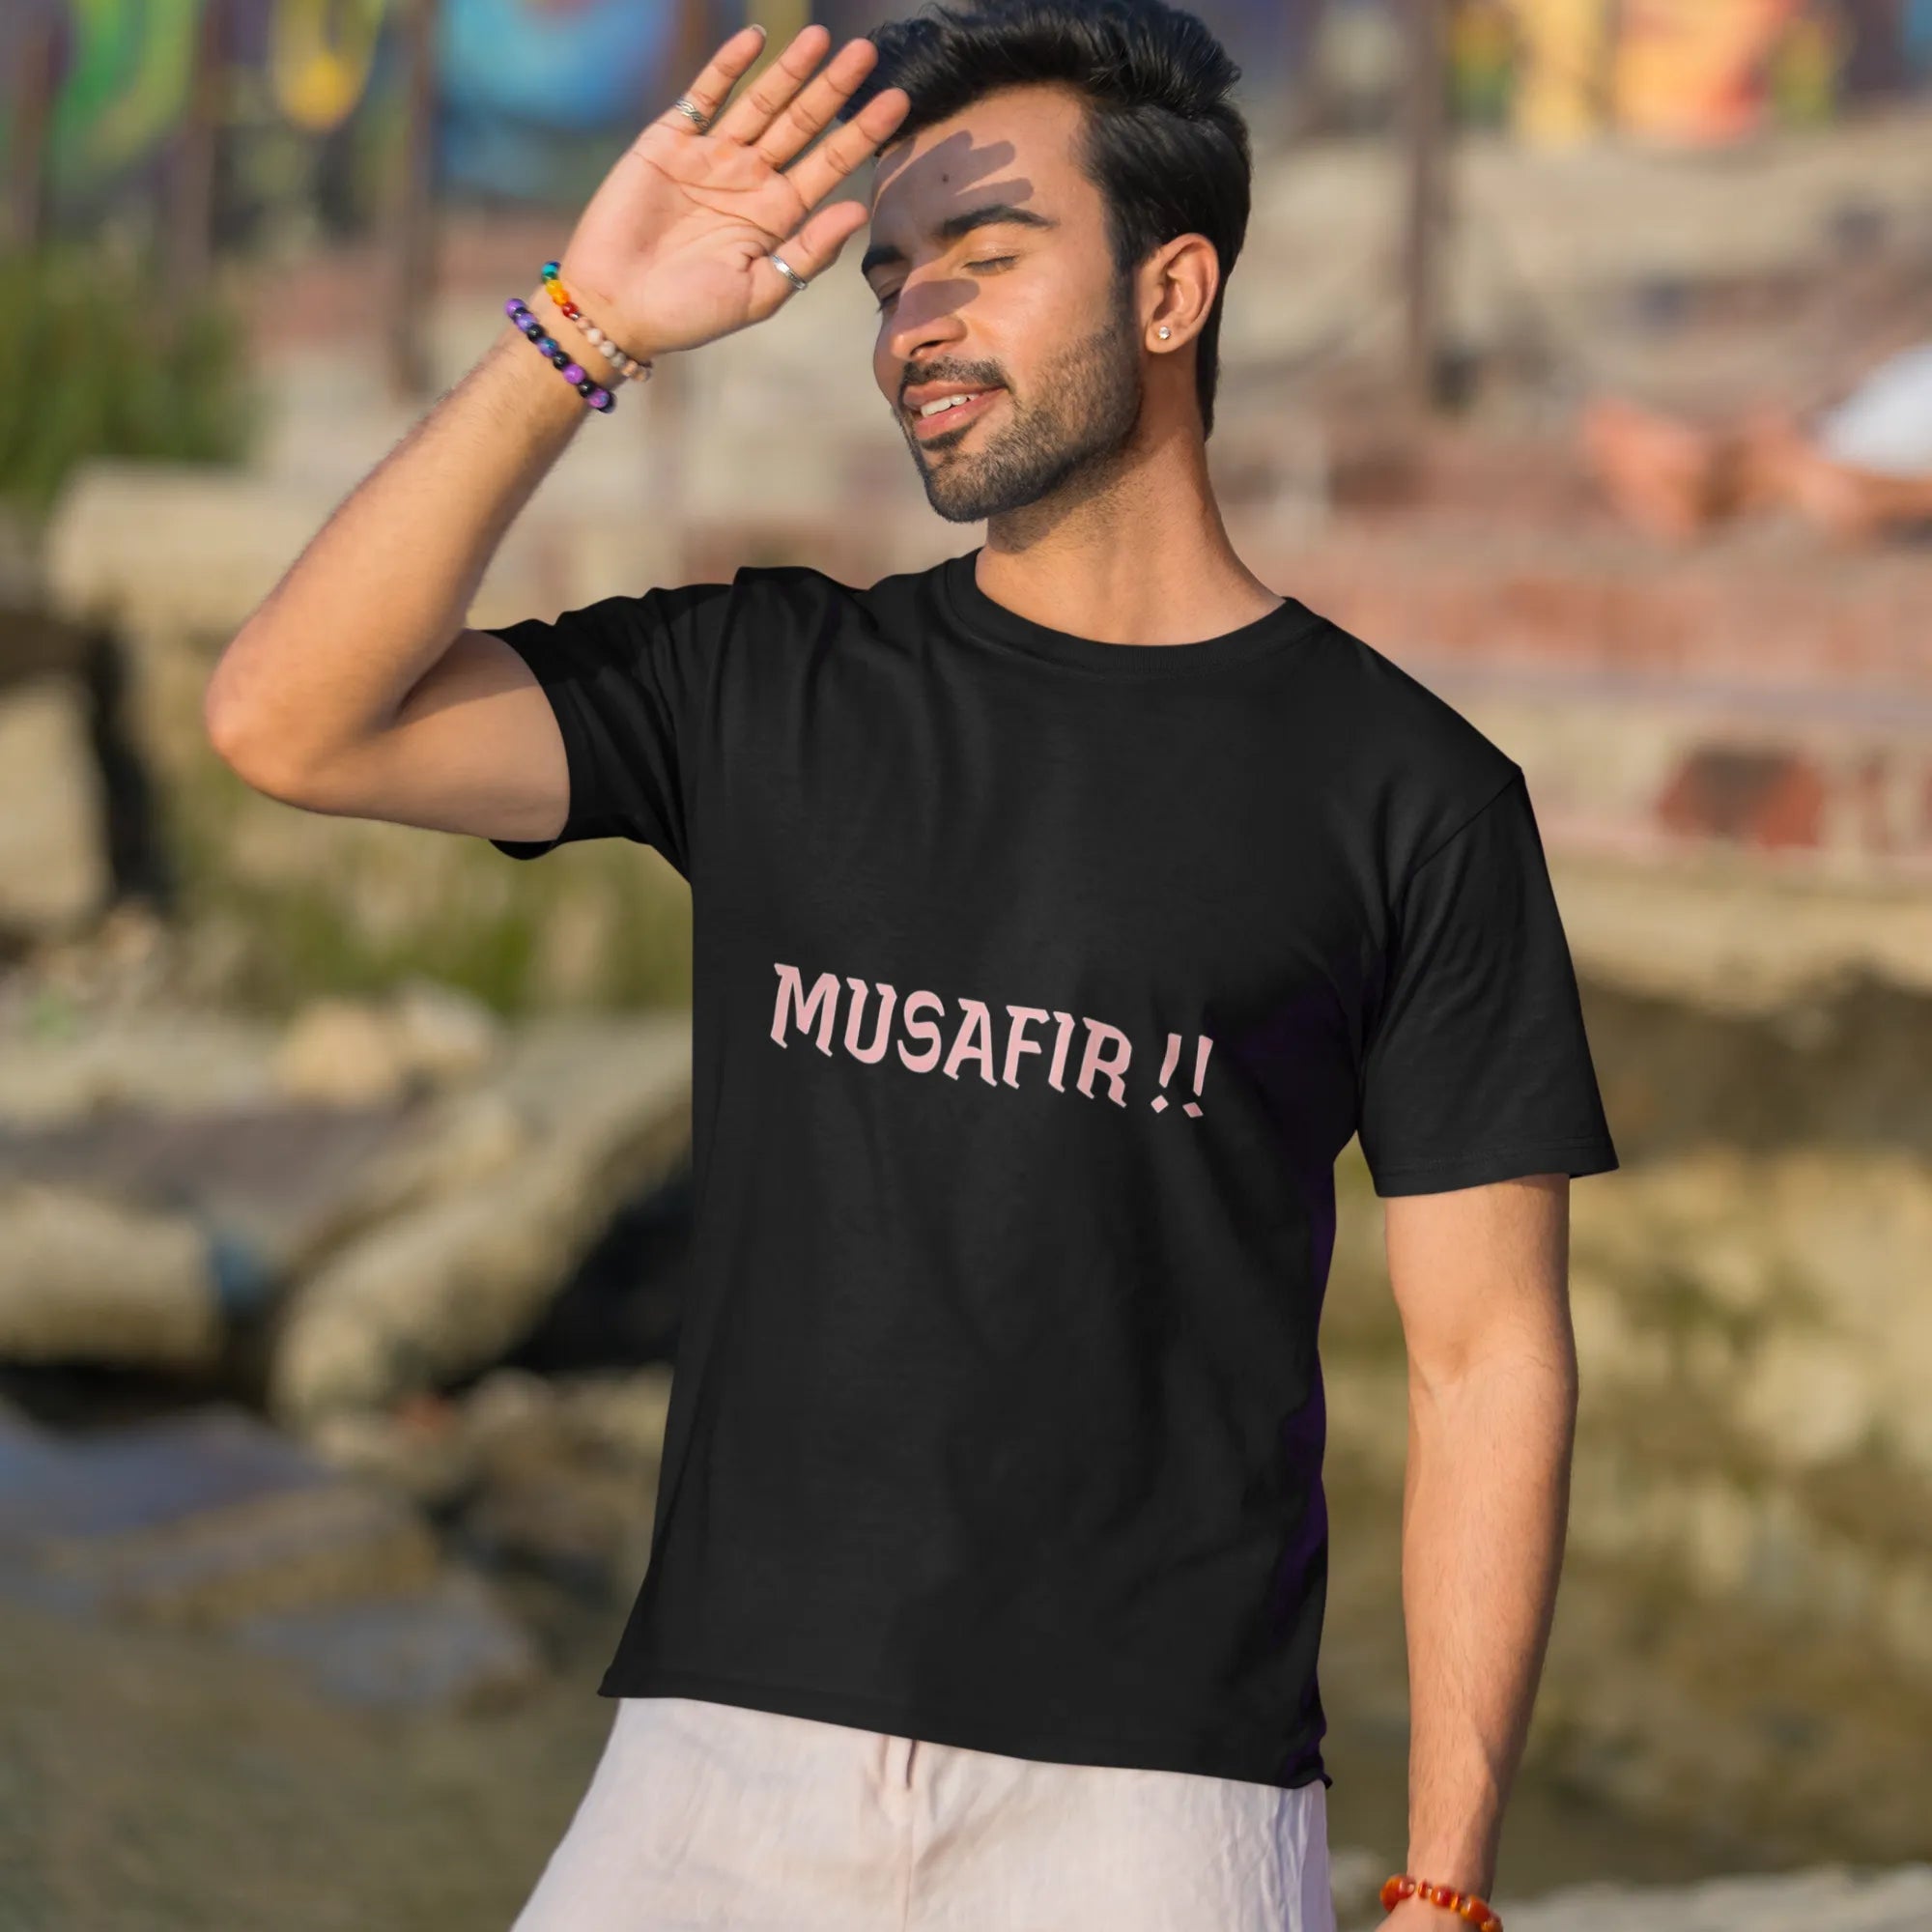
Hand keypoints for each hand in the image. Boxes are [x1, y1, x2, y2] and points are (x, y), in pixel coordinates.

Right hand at [554, 21, 908, 360]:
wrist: (616, 307)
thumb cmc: (689, 314)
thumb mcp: (760, 291)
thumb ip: (808, 251)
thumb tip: (858, 210)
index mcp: (776, 217)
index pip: (829, 166)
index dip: (861, 133)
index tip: (896, 102)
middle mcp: (750, 180)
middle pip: (801, 125)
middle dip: (834, 89)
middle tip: (868, 52)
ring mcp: (711, 157)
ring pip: (760, 103)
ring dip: (791, 70)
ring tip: (823, 38)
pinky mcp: (669, 142)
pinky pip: (703, 96)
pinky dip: (728, 67)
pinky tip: (756, 40)